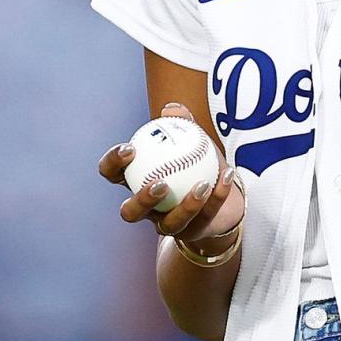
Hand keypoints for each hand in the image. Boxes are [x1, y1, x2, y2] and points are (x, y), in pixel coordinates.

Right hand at [98, 102, 244, 242]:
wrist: (223, 193)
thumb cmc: (197, 161)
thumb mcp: (191, 140)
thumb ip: (182, 124)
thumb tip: (172, 108)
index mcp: (138, 181)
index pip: (113, 174)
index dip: (113, 164)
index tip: (130, 148)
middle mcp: (147, 209)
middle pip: (131, 213)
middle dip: (141, 199)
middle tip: (160, 182)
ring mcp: (169, 224)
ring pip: (169, 224)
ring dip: (186, 205)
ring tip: (201, 185)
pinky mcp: (194, 232)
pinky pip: (205, 215)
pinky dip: (218, 194)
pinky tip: (227, 174)